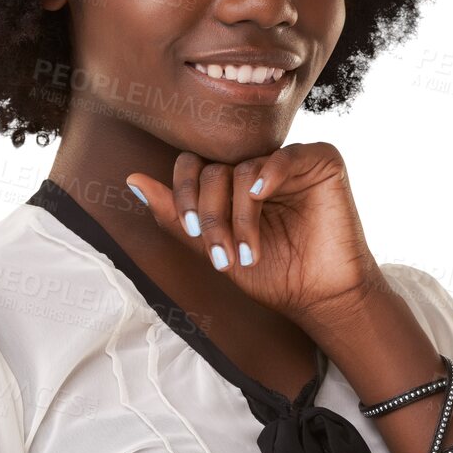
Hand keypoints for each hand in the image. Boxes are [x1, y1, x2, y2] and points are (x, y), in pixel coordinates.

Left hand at [125, 142, 386, 328]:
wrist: (319, 296)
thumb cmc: (272, 274)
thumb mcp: (214, 248)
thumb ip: (175, 216)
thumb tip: (131, 179)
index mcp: (230, 182)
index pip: (193, 166)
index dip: (184, 195)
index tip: (190, 233)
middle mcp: (256, 166)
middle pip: (213, 170)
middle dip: (210, 215)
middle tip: (221, 256)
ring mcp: (287, 162)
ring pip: (243, 170)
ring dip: (239, 216)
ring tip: (248, 252)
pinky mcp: (321, 162)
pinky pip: (285, 156)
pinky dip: (269, 175)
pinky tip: (262, 196)